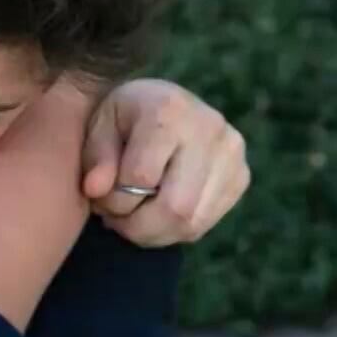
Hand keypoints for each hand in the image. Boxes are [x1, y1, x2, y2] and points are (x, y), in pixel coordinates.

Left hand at [80, 79, 248, 246]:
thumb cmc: (122, 118)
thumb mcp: (98, 128)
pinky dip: (173, 230)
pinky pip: (204, 224)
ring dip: (154, 232)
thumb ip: (96, 158)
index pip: (141, 178)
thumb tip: (95, 190)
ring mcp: (232, 154)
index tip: (98, 195)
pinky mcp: (241, 176)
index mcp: (169, 110)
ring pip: (191, 223)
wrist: (160, 104)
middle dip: (136, 227)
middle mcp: (210, 129)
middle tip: (115, 219)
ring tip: (133, 215)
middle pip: (175, 208)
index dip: (113, 199)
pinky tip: (157, 211)